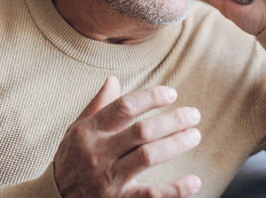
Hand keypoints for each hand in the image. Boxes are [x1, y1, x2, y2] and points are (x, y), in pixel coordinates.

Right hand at [53, 76, 202, 197]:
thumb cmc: (70, 160)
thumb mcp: (76, 130)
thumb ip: (97, 106)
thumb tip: (113, 79)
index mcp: (89, 131)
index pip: (124, 106)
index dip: (151, 97)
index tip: (172, 94)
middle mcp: (98, 153)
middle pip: (142, 131)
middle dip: (172, 121)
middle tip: (194, 115)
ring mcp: (108, 179)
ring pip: (148, 157)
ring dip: (176, 145)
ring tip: (195, 136)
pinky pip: (150, 196)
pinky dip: (175, 189)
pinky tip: (193, 181)